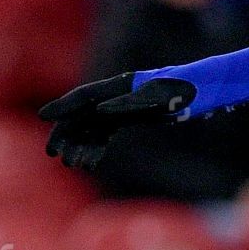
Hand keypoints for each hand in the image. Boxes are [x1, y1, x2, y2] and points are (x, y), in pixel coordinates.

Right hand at [38, 73, 195, 170]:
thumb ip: (129, 104)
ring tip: (74, 164)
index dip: (63, 106)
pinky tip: (90, 163)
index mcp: (121, 85)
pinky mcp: (133, 117)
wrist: (204, 92)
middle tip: (54, 153)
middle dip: (67, 133)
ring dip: (82, 145)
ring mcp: (124, 106)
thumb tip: (101, 111)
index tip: (43, 117)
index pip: (85, 96)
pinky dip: (97, 147)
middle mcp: (118, 94)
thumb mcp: (159, 98)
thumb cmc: (184, 92)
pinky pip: (108, 133)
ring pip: (94, 126)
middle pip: (83, 113)